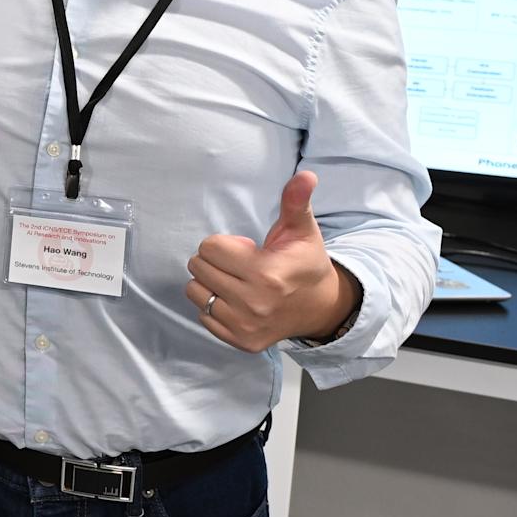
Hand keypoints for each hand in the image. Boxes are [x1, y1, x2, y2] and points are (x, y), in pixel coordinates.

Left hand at [186, 171, 356, 352]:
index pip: (209, 247)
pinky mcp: (240, 341)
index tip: (247, 250)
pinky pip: (203, 315)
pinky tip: (237, 301)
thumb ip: (295, 202)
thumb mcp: (302, 231)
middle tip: (241, 266)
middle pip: (198, 267)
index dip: (225, 244)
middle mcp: (253, 303)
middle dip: (215, 261)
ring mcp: (246, 325)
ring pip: (195, 291)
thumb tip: (305, 175)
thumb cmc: (304, 263)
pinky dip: (214, 306)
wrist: (320, 307)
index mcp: (265, 274)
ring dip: (210, 283)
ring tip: (236, 282)